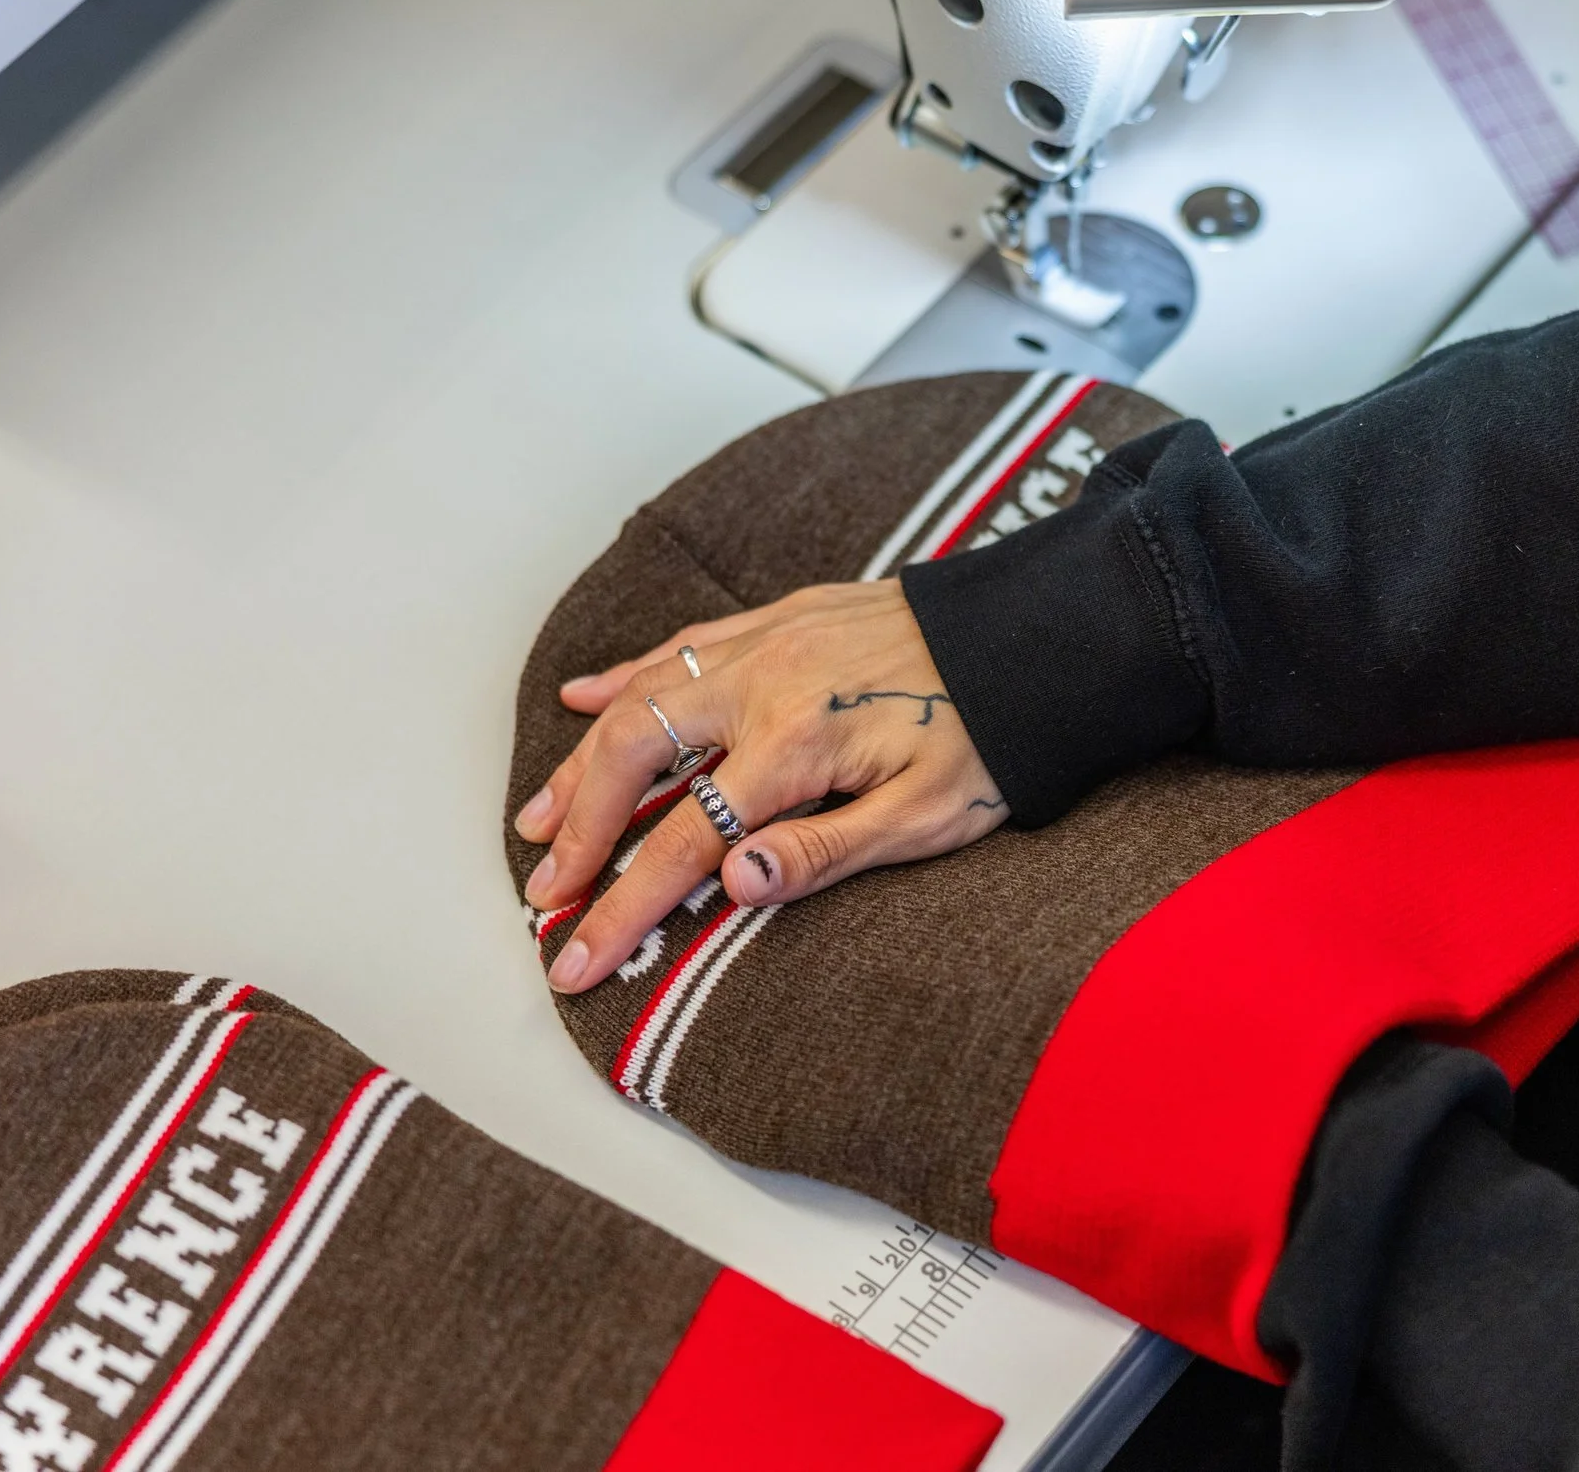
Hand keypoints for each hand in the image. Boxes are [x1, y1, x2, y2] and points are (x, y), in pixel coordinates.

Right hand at [513, 580, 1006, 992]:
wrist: (1042, 632)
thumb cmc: (995, 735)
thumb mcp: (929, 816)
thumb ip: (826, 851)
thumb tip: (732, 885)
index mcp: (798, 746)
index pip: (683, 843)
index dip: (621, 907)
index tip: (577, 961)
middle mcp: (764, 686)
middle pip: (634, 758)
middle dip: (577, 831)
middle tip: (544, 892)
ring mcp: (768, 643)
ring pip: (642, 699)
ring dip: (581, 761)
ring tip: (535, 819)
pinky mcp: (782, 617)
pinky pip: (680, 644)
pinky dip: (625, 676)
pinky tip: (586, 699)